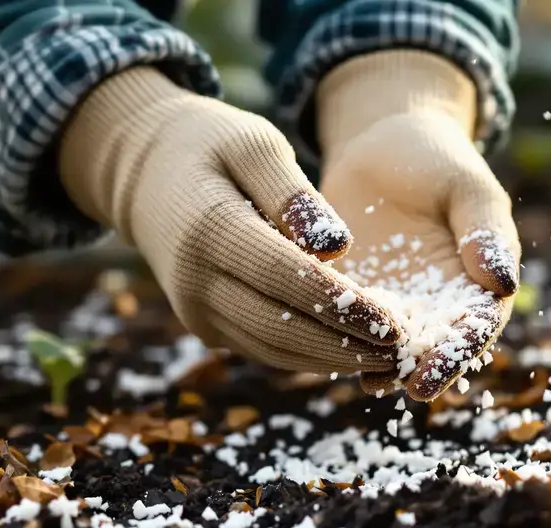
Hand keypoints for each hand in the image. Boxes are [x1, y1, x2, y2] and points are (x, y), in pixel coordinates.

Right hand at [58, 67, 402, 373]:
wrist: (146, 174)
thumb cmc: (212, 146)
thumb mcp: (254, 144)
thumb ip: (294, 194)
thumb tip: (338, 248)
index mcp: (209, 229)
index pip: (286, 278)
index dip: (343, 306)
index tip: (394, 322)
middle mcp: (196, 281)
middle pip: (281, 327)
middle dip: (346, 346)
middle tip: (405, 352)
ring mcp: (197, 311)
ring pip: (273, 350)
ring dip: (332, 360)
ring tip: (389, 359)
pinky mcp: (205, 326)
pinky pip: (263, 348)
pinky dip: (308, 355)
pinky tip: (353, 351)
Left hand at [317, 52, 519, 400]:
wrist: (381, 145)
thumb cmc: (436, 160)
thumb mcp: (466, 186)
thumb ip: (485, 232)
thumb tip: (503, 282)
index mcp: (477, 285)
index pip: (475, 329)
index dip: (460, 353)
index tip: (442, 369)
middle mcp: (437, 307)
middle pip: (434, 350)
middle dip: (423, 371)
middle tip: (411, 388)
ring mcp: (393, 307)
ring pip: (389, 348)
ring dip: (382, 367)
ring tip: (371, 380)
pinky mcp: (351, 298)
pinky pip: (347, 327)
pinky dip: (341, 342)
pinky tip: (329, 351)